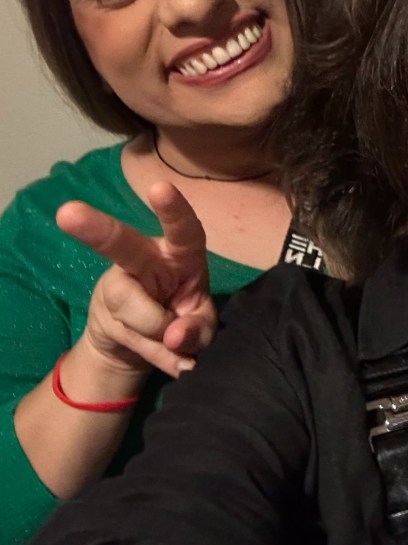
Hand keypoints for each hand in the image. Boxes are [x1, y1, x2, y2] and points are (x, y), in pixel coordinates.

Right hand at [56, 182, 216, 378]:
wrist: (141, 344)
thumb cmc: (184, 317)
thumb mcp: (203, 325)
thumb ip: (199, 329)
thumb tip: (175, 337)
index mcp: (180, 255)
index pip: (183, 230)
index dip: (174, 211)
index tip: (159, 188)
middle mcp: (145, 262)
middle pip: (121, 245)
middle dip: (97, 230)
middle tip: (67, 213)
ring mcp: (120, 287)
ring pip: (134, 309)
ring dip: (160, 332)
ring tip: (174, 338)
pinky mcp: (107, 313)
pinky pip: (134, 339)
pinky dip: (158, 355)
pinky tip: (166, 356)